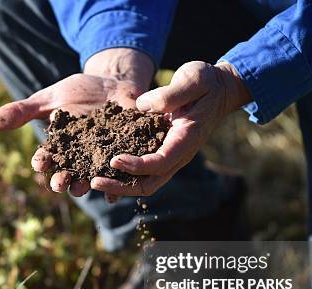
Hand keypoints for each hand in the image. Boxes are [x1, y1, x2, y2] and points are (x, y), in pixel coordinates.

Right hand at [0, 49, 153, 199]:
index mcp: (59, 148)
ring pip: (92, 178)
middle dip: (62, 181)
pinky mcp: (125, 157)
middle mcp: (79, 159)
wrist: (115, 82)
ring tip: (85, 187)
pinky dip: (117, 183)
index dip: (42, 162)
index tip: (39, 163)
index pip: (46, 159)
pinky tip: (114, 191)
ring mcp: (102, 160)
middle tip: (59, 184)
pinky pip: (120, 173)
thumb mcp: (48, 98)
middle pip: (68, 175)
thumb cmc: (79, 90)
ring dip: (87, 185)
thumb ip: (18, 112)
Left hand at [90, 61, 250, 196]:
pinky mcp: (161, 151)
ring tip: (93, 180)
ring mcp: (169, 156)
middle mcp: (177, 154)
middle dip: (121, 186)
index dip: (136, 166)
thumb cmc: (206, 81)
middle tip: (94, 181)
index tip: (114, 160)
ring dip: (119, 185)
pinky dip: (123, 174)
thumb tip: (143, 106)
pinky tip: (102, 168)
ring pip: (144, 182)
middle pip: (149, 183)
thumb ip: (170, 94)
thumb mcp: (192, 79)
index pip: (160, 162)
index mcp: (185, 140)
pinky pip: (142, 171)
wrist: (219, 89)